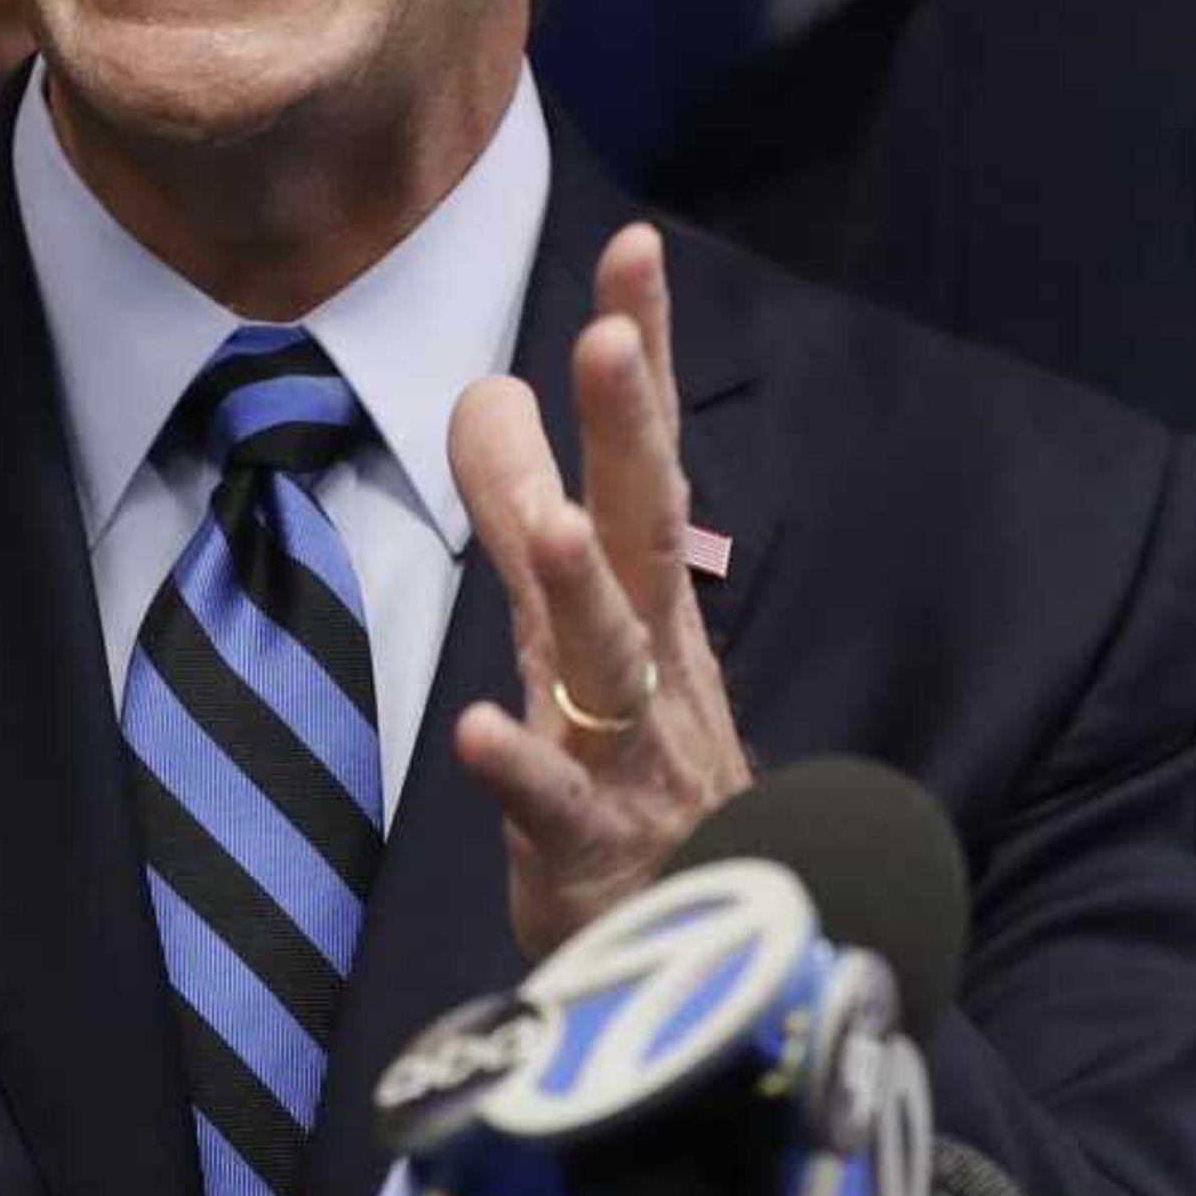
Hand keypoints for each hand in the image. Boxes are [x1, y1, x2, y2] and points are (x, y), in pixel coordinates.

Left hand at [450, 222, 751, 956]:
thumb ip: (516, 502)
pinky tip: (479, 732)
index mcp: (644, 592)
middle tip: (608, 336)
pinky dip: (523, 769)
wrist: (715, 946)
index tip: (633, 249)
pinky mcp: (594, 847)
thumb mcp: (568, 620)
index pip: (642, 455)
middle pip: (643, 526)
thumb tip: (481, 386)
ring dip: (585, 589)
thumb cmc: (635, 766)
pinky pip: (557, 805)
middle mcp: (649, 656)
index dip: (641, 353)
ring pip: (611, 660)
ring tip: (554, 524)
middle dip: (629, 432)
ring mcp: (629, 750)